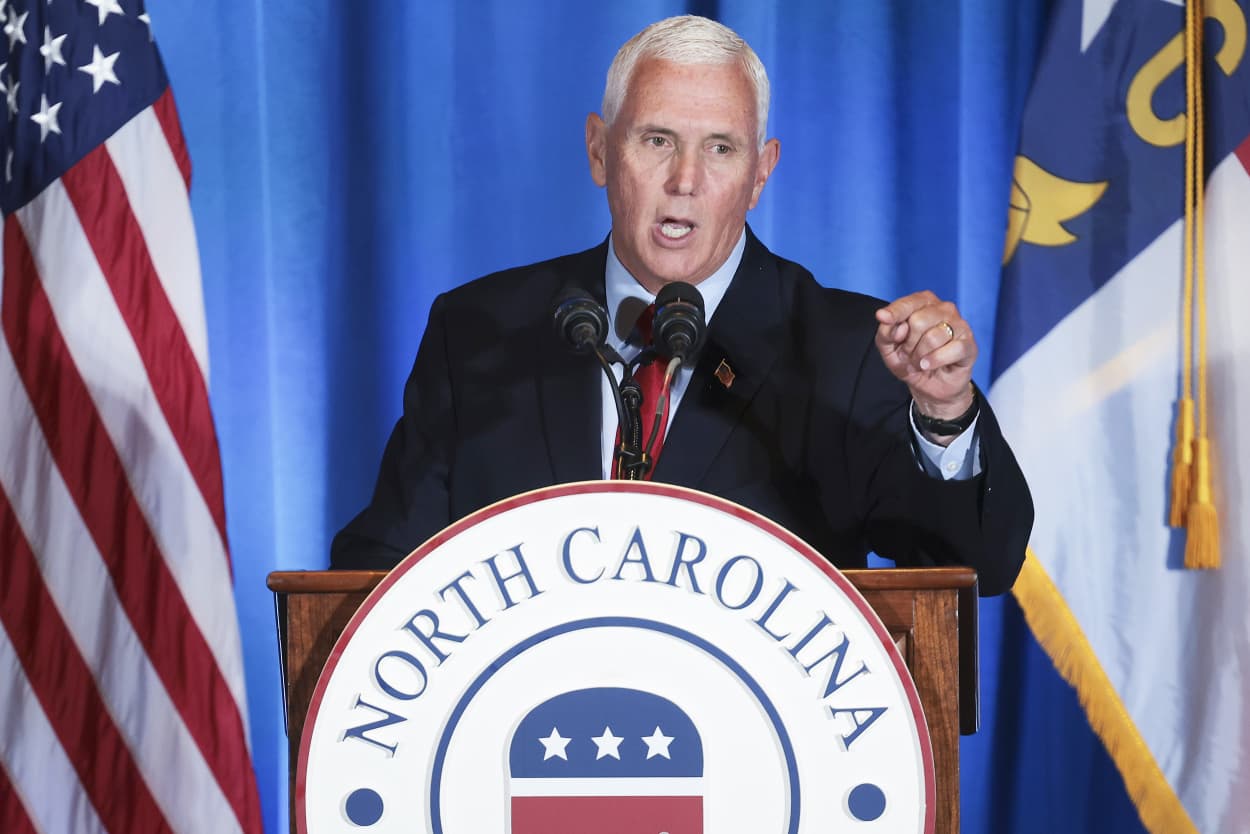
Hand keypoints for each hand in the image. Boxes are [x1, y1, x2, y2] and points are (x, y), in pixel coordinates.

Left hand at [874, 290, 976, 419]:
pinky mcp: (969, 344)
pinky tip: (928, 365)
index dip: (894, 313)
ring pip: (933, 337)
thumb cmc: (910, 360)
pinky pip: (952, 349)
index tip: (882, 317)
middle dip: (908, 344)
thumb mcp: (889, 348)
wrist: (929, 386)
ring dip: (920, 356)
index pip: (908, 303)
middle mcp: (944, 309)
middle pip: (918, 321)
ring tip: (920, 360)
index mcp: (924, 303)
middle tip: (910, 353)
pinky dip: (935, 361)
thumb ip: (885, 332)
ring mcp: (960, 325)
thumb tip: (890, 322)